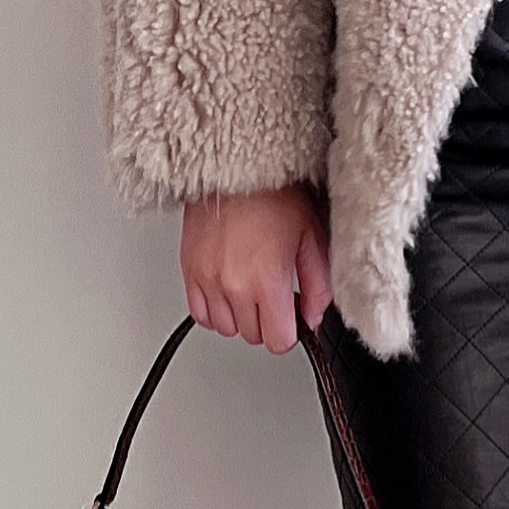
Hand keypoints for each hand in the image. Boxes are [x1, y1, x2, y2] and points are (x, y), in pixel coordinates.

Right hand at [182, 184, 333, 351]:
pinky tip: (229, 291)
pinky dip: (215, 310)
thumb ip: (319, 286)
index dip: (290, 331)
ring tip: (251, 289)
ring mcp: (207, 280)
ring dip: (241, 316)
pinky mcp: (190, 271)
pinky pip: (200, 314)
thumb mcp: (311, 238)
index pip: (278, 341)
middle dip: (267, 321)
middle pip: (252, 336)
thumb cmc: (273, 194)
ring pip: (226, 329)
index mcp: (267, 281)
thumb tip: (313, 317)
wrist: (235, 167)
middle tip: (275, 295)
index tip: (292, 316)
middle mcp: (233, 286)